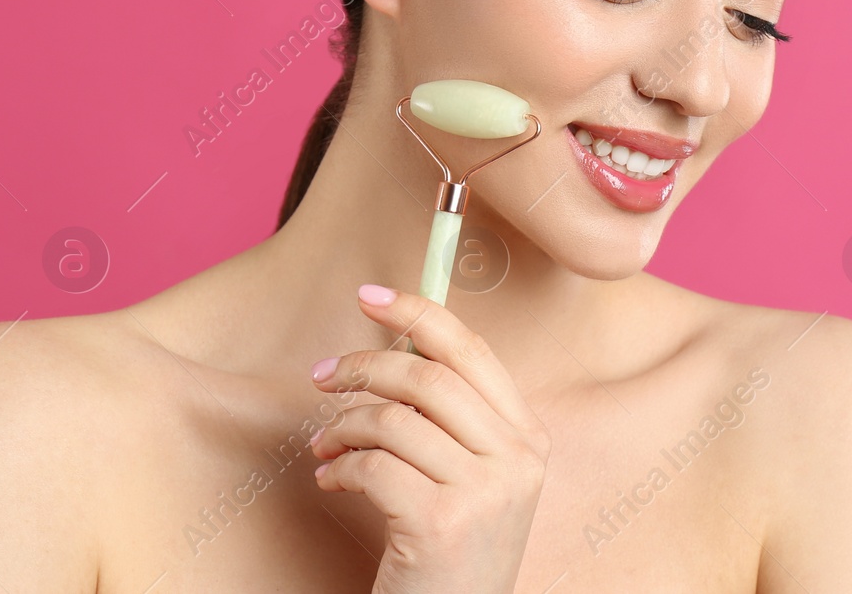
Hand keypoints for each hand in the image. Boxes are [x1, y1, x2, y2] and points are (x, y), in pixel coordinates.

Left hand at [310, 284, 550, 593]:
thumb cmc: (450, 555)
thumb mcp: (469, 479)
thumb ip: (448, 420)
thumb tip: (392, 350)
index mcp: (529, 438)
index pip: (473, 352)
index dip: (420, 314)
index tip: (371, 296)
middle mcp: (518, 459)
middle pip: (428, 377)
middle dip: (363, 367)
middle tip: (322, 376)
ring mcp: (486, 491)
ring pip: (394, 420)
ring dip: (344, 425)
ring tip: (326, 446)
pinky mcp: (443, 523)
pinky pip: (373, 466)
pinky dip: (340, 468)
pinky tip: (333, 480)